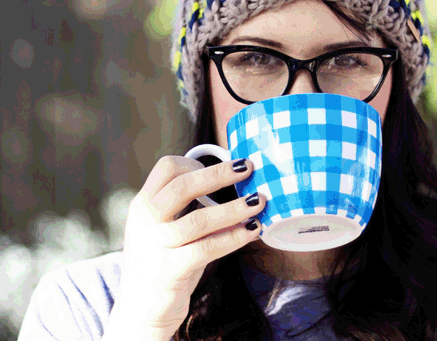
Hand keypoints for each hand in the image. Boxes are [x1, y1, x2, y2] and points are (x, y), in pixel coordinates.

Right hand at [113, 156, 264, 335]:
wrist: (139, 310)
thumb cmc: (163, 262)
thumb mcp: (167, 229)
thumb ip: (192, 209)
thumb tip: (240, 190)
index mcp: (143, 205)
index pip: (166, 168)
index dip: (196, 162)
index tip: (222, 165)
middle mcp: (145, 222)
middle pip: (183, 186)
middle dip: (220, 174)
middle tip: (249, 168)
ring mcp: (155, 246)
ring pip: (199, 219)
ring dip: (234, 208)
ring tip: (259, 201)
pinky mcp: (169, 271)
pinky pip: (207, 248)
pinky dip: (233, 237)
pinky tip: (252, 230)